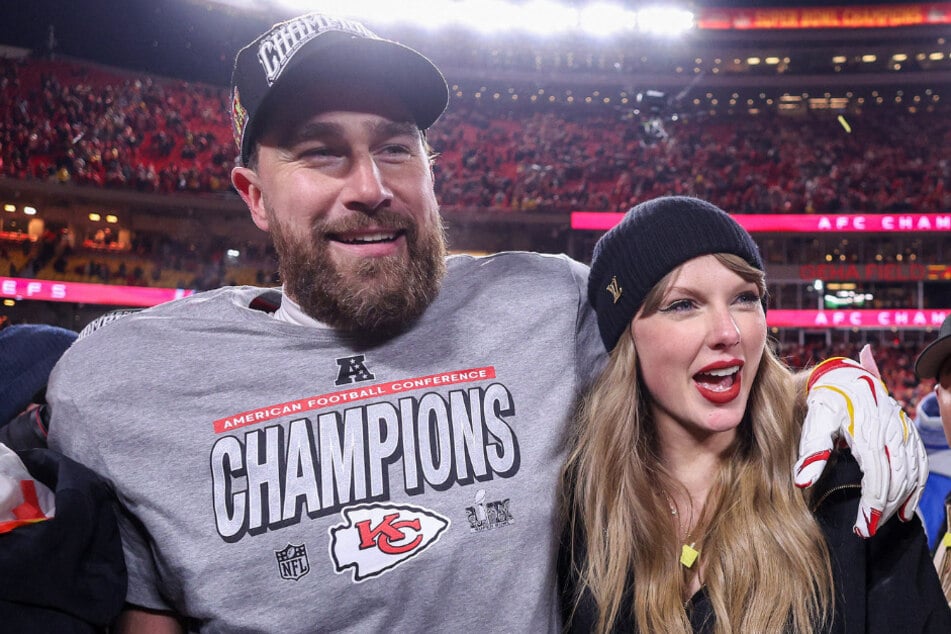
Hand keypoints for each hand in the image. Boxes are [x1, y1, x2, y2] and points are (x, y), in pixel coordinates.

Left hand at [793, 345, 927, 537]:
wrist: (844, 375)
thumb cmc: (826, 400)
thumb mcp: (815, 420)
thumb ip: (812, 451)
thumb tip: (802, 483)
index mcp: (868, 432)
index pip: (877, 478)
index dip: (872, 506)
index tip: (862, 529)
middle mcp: (891, 432)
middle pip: (896, 480)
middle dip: (884, 509)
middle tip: (868, 530)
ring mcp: (903, 431)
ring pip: (911, 474)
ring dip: (901, 501)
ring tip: (884, 522)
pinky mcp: (908, 432)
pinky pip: (920, 463)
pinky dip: (917, 487)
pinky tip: (906, 508)